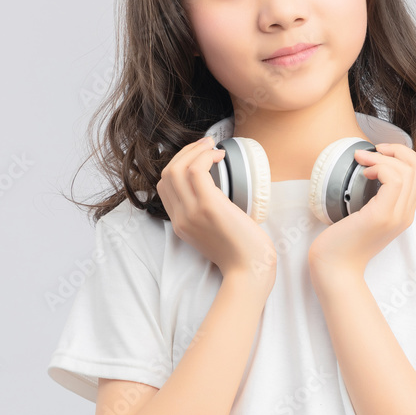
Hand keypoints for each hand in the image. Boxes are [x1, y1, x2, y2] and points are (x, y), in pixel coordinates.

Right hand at [156, 136, 277, 289]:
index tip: (198, 157)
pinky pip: (196, 170)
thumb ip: (208, 216)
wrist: (250, 270)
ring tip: (213, 146)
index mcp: (181, 224)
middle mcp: (181, 218)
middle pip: (167, 174)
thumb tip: (218, 194)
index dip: (178, 165)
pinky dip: (206, 157)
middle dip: (184, 152)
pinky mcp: (208, 207)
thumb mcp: (215, 233)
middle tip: (206, 144)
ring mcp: (191, 212)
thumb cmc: (242, 252)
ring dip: (195, 150)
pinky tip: (220, 156)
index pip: (165, 187)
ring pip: (177, 168)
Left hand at [307, 142, 415, 283]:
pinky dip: (379, 167)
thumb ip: (372, 197)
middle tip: (371, 151)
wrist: (334, 269)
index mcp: (403, 212)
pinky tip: (364, 172)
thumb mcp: (362, 214)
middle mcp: (405, 214)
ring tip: (362, 161)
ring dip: (383, 157)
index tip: (377, 154)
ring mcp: (396, 216)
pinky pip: (394, 180)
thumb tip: (367, 169)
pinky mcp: (382, 216)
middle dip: (396, 150)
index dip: (402, 155)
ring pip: (407, 170)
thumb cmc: (341, 242)